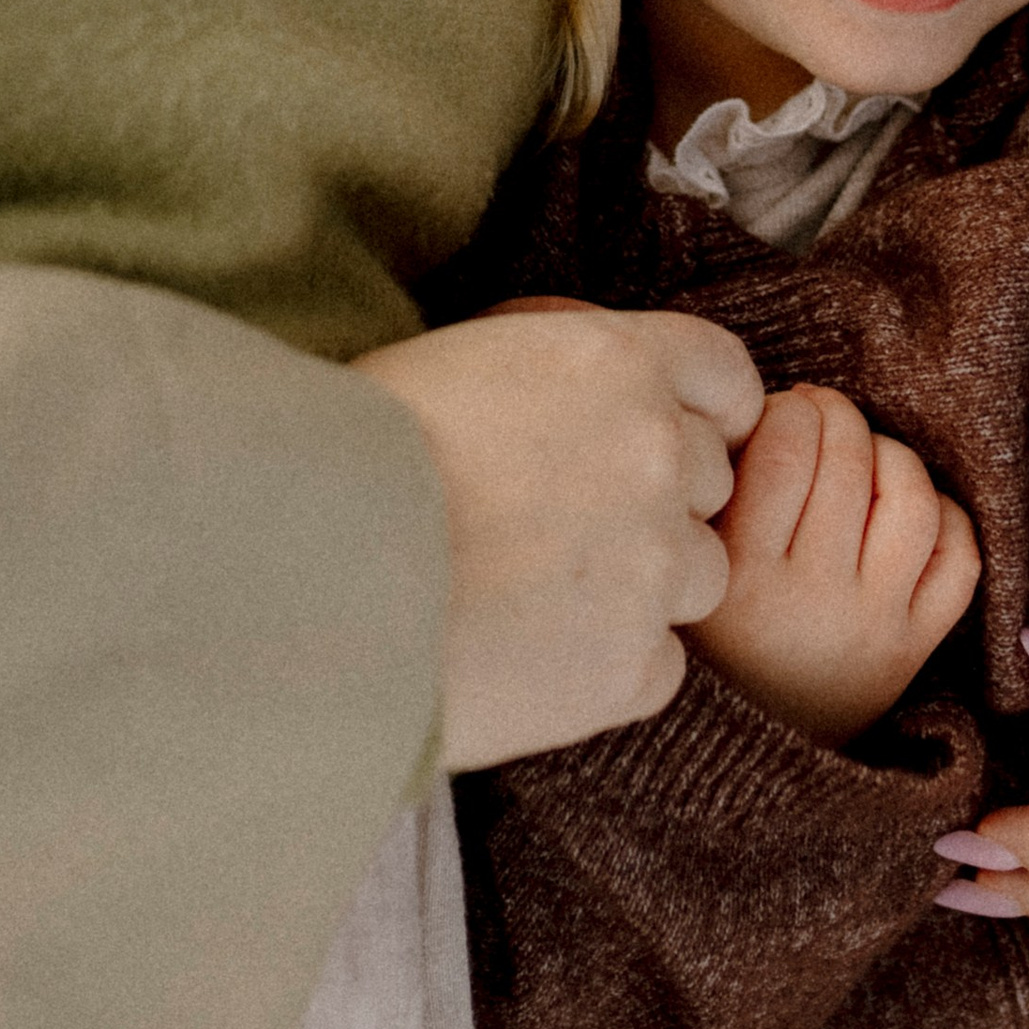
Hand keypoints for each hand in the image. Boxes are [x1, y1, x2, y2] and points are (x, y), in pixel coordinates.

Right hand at [361, 301, 763, 770]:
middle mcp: (657, 455)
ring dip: (640, 587)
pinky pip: (657, 666)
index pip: (723, 373)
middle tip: (563, 528)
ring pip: (698, 576)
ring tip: (537, 598)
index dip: (703, 409)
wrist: (305, 575)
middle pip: (709, 482)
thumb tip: (558, 407)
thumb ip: (546, 383)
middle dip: (656, 502)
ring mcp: (654, 566)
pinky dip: (608, 666)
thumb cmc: (346, 455)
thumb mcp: (454, 366)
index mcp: (615, 361)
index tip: (669, 434)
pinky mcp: (630, 666)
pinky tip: (527, 657)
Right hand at [690, 383, 978, 745]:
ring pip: (913, 501)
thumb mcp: (681, 572)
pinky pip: (961, 557)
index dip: (785, 407)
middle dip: (836, 415)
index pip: (783, 447)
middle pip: (850, 460)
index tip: (773, 413)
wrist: (745, 769)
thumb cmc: (703, 641)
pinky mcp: (917, 648)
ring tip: (860, 459)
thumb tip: (763, 402)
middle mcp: (813, 604)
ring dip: (890, 456)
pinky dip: (942, 516)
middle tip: (816, 417)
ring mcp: (875, 627)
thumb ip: (710, 491)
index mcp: (736, 580)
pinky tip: (900, 512)